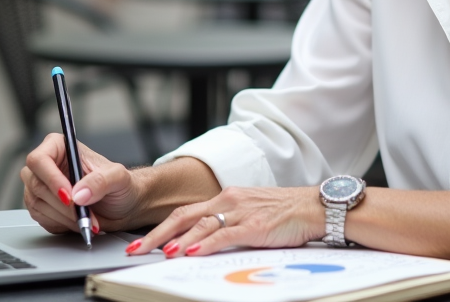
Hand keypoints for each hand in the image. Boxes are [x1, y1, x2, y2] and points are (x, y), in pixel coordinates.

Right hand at [21, 133, 143, 234]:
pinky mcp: (41, 207)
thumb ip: (101, 181)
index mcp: (60, 147)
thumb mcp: (118, 178)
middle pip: (36, 185)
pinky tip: (79, 220)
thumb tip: (79, 194)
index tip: (69, 196)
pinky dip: (62, 224)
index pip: (39, 160)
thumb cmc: (120, 185)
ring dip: (64, 217)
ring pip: (37, 205)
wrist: (122, 206)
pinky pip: (41, 219)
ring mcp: (41, 187)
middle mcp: (47, 166)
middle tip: (85, 214)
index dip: (51, 179)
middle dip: (63, 204)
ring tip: (88, 218)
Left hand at [127, 186, 324, 258]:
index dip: (160, 227)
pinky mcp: (255, 225)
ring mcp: (241, 212)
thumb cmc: (283, 213)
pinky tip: (195, 252)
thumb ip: (226, 225)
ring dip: (179, 241)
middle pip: (184, 217)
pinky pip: (227, 234)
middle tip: (136, 249)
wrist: (313, 206)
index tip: (140, 242)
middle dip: (157, 235)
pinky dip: (208, 244)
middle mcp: (228, 201)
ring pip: (202, 225)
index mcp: (224, 198)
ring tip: (161, 253)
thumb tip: (200, 245)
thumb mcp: (248, 214)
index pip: (184, 212)